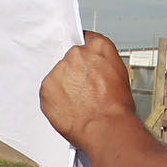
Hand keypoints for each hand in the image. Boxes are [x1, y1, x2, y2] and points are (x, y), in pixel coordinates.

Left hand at [39, 33, 137, 152]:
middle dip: (74, 72)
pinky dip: (55, 100)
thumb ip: (103, 64)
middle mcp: (77, 53)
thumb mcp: (120, 75)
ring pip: (58, 75)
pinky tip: (69, 108)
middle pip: (70, 58)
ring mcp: (59, 69)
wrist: (106, 127)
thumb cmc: (116, 107)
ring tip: (78, 103)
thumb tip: (95, 69)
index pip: (86, 40)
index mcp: (98, 47)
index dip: (85, 55)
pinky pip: (48, 91)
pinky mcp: (46, 86)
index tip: (84, 62)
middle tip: (84, 90)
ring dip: (64, 86)